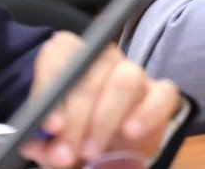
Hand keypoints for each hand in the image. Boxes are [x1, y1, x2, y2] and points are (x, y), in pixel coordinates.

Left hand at [20, 33, 182, 168]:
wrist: (103, 153)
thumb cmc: (72, 139)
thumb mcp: (50, 141)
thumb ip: (43, 140)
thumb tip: (40, 141)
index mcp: (71, 60)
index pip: (60, 50)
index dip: (51, 83)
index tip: (50, 125)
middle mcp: (104, 60)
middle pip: (92, 70)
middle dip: (77, 116)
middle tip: (67, 152)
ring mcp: (136, 74)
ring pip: (125, 80)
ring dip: (105, 119)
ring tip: (91, 151)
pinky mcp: (162, 94)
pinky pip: (163, 94)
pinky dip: (147, 114)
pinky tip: (130, 132)